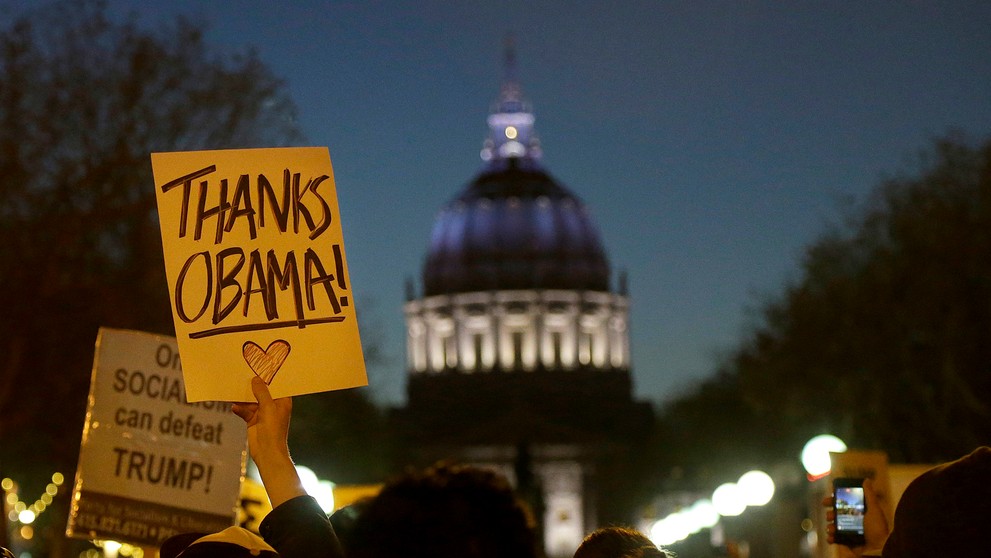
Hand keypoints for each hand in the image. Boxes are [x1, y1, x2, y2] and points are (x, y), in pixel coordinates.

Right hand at [232, 376, 304, 507]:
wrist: (267, 453)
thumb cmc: (273, 430)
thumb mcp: (268, 407)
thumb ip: (261, 392)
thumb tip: (255, 378)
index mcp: (283, 401)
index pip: (276, 385)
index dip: (268, 376)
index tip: (259, 365)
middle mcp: (273, 406)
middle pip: (262, 392)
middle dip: (252, 385)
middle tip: (242, 374)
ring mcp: (263, 414)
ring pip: (251, 401)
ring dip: (243, 398)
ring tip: (233, 389)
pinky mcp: (253, 421)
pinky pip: (245, 411)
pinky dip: (239, 409)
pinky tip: (233, 407)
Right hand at [822, 478, 889, 556]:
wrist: (878, 549)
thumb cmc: (877, 529)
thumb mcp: (874, 510)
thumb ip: (869, 495)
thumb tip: (866, 480)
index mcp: (859, 512)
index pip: (844, 503)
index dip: (835, 500)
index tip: (828, 499)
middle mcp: (853, 521)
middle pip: (836, 514)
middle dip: (830, 513)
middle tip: (829, 514)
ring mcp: (848, 532)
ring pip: (833, 525)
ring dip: (829, 525)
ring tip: (831, 527)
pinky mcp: (846, 541)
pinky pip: (834, 538)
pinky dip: (830, 537)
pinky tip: (831, 536)